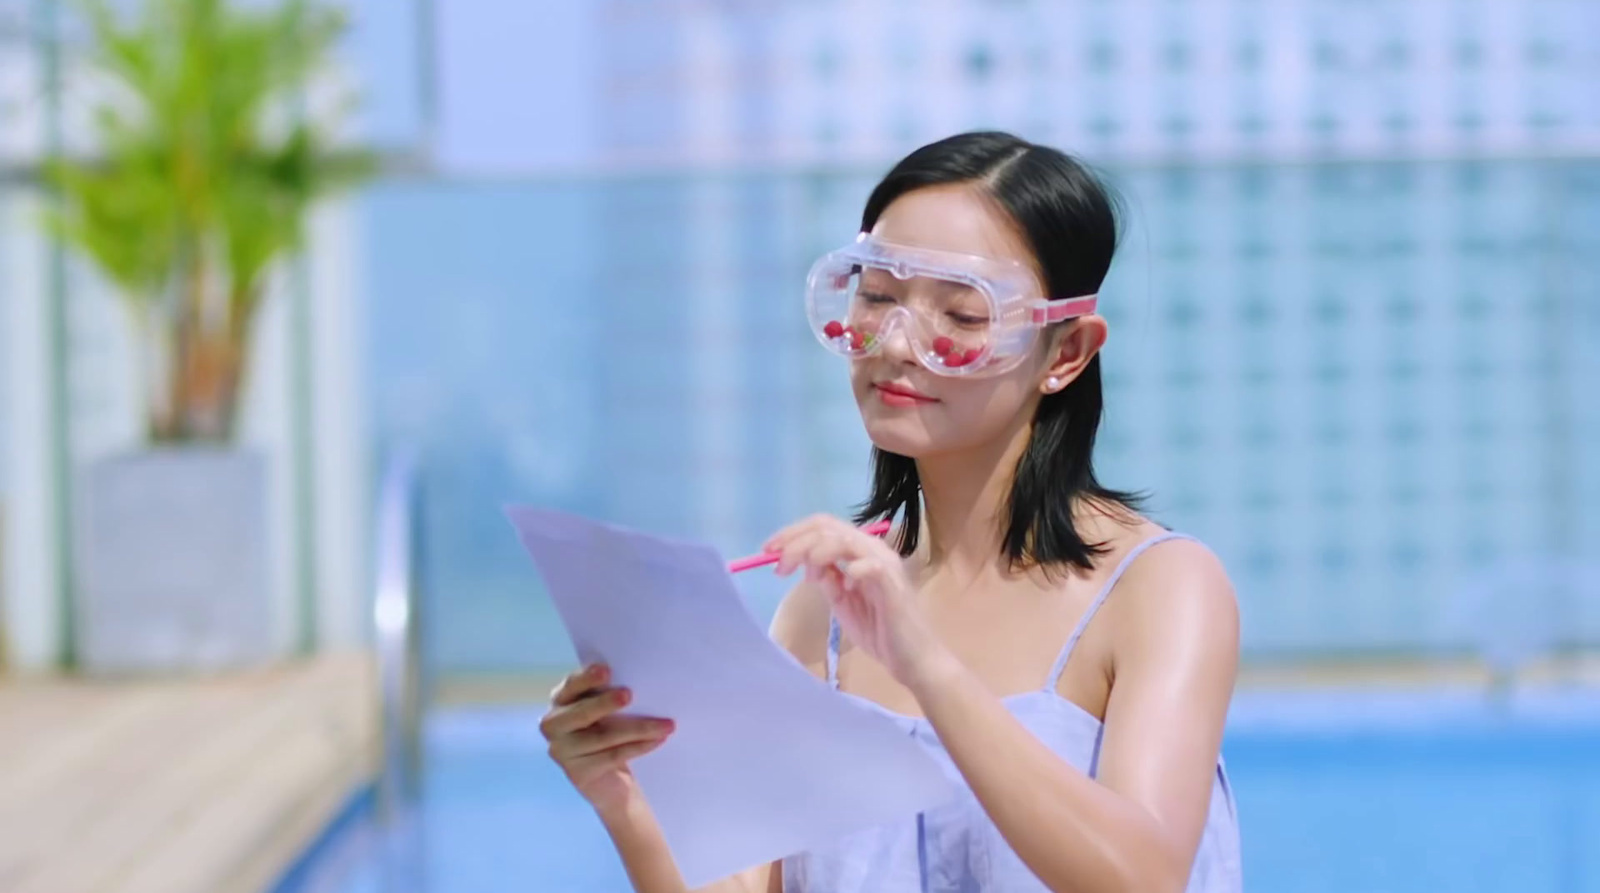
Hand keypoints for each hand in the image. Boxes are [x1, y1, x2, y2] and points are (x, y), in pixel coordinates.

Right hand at [539, 663, 674, 816]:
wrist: (610, 780)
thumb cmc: (612, 730)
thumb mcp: (609, 710)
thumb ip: (613, 693)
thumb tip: (641, 678)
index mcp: (561, 700)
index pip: (571, 686)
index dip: (586, 678)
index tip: (606, 671)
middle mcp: (554, 725)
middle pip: (581, 713)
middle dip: (605, 703)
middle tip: (629, 694)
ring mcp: (562, 751)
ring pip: (603, 736)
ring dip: (639, 728)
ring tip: (666, 724)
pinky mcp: (578, 773)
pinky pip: (613, 757)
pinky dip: (639, 747)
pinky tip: (659, 740)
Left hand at [765, 515, 945, 686]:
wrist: (911, 659)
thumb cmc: (879, 631)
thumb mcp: (841, 602)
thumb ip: (826, 579)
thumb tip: (804, 563)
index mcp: (860, 551)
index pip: (824, 526)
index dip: (793, 533)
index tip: (768, 550)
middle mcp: (873, 549)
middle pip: (828, 527)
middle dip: (795, 541)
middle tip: (777, 564)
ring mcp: (884, 563)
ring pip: (843, 540)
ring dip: (814, 553)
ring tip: (804, 575)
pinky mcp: (892, 583)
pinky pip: (869, 565)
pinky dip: (850, 570)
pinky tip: (843, 586)